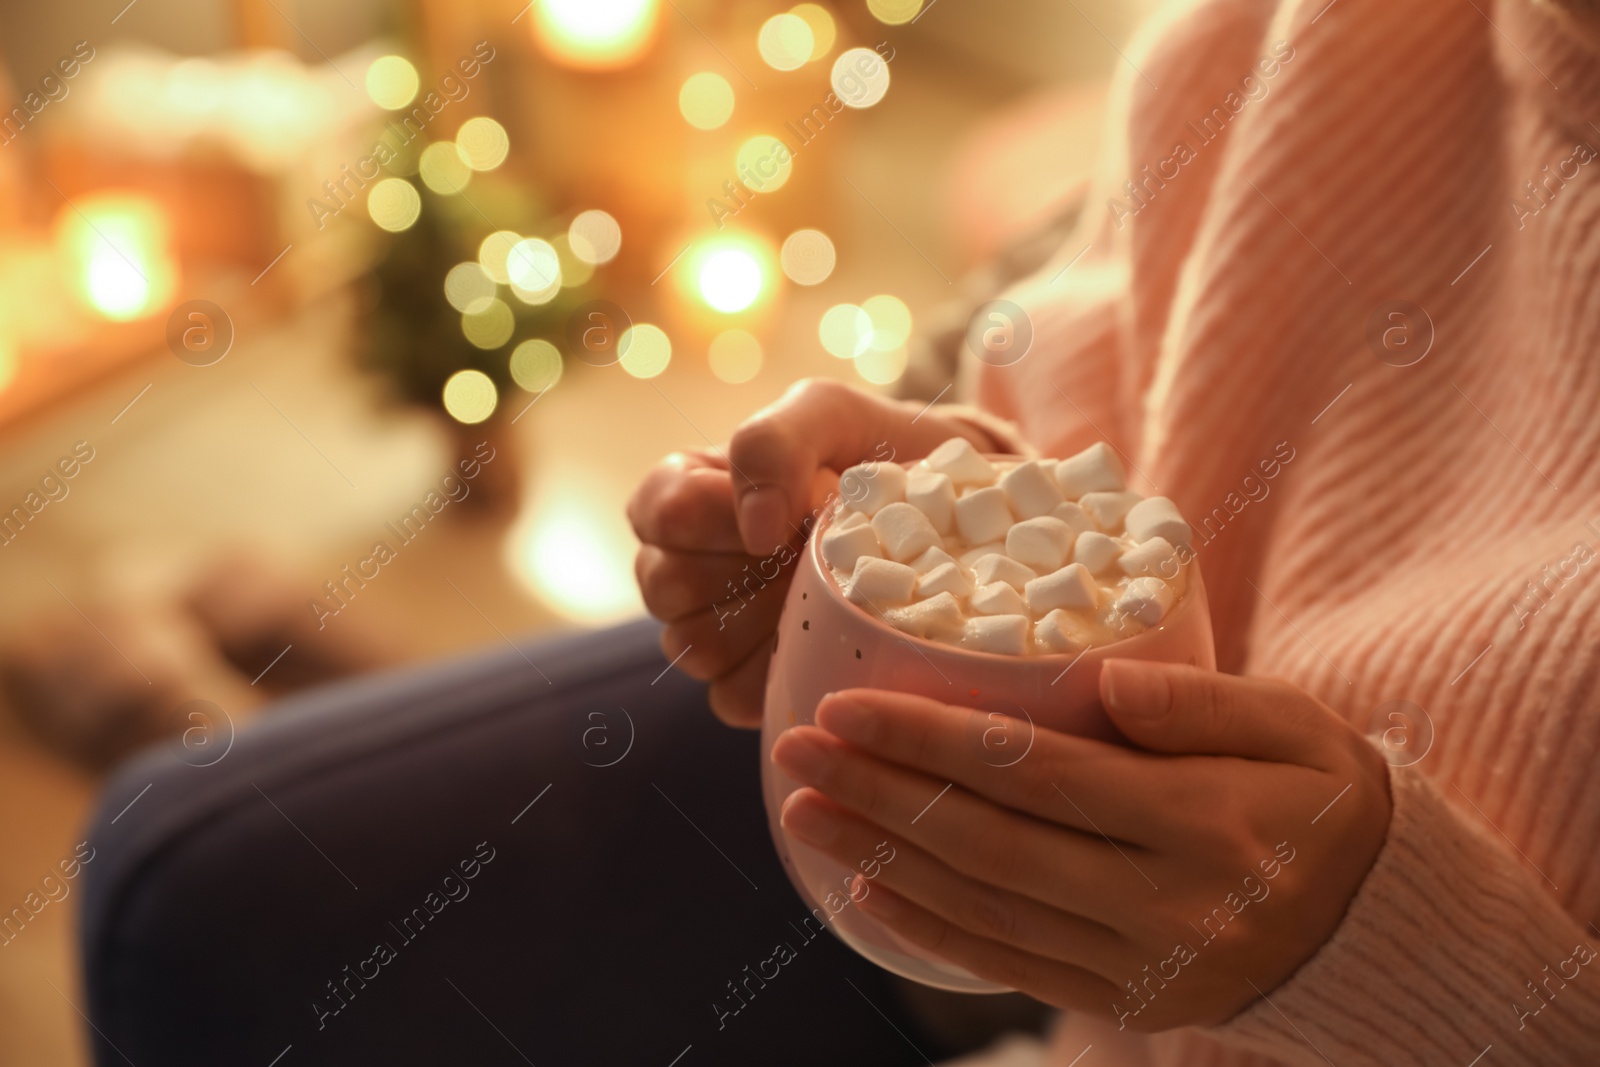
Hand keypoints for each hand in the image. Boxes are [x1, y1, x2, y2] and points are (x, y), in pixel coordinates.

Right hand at [627, 379, 999, 726]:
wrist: (948, 512)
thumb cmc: (877, 453)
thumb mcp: (827, 414)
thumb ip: (773, 444)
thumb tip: (753, 529)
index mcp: (686, 491)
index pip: (660, 514)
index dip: (723, 518)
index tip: (787, 515)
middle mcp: (684, 562)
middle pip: (667, 588)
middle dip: (750, 571)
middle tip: (811, 553)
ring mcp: (711, 629)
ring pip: (696, 648)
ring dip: (768, 622)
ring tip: (824, 592)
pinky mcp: (748, 682)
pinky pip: (734, 696)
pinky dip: (783, 671)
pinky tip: (824, 638)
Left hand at [769, 660, 1392, 1028]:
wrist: (1380, 928)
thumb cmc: (1327, 798)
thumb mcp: (1295, 726)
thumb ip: (1200, 702)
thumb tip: (1100, 683)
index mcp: (1203, 821)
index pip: (1036, 772)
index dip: (931, 739)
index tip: (848, 705)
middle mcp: (1163, 903)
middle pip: (990, 842)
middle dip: (880, 793)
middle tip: (793, 750)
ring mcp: (1141, 963)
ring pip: (986, 908)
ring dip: (882, 858)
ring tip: (804, 812)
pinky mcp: (1127, 1001)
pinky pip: (1013, 968)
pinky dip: (933, 933)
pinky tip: (867, 890)